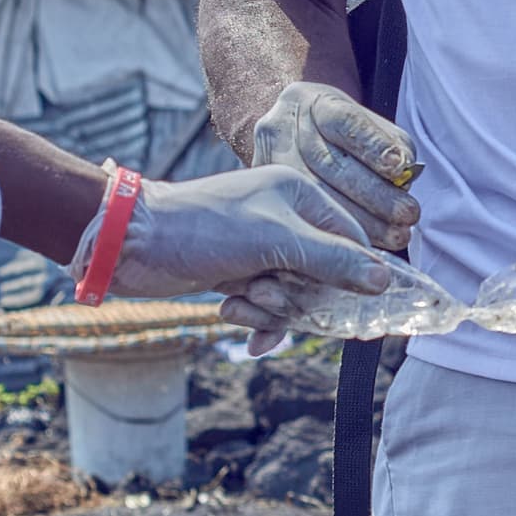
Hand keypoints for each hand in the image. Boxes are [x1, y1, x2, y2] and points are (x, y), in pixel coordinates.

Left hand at [113, 166, 391, 352]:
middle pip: (325, 276)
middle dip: (299, 296)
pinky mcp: (239, 275)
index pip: (352, 239)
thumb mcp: (275, 242)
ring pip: (296, 296)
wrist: (131, 245)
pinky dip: (254, 319)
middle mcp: (285, 220)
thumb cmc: (203, 229)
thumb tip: (385, 281)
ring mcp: (261, 250)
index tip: (358, 309)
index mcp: (300, 196)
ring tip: (240, 302)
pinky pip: (268, 307)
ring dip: (270, 310)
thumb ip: (333, 261)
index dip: (355, 275)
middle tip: (268, 294)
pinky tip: (232, 318)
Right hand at [250, 81, 420, 251]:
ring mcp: (266, 158)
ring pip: (314, 193)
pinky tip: (363, 246)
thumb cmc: (339, 132)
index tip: (401, 168)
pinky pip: (299, 217)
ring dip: (360, 221)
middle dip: (375, 194)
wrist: (290, 133)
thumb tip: (404, 174)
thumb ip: (390, 144)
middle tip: (408, 214)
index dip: (373, 145)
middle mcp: (283, 126)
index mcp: (312, 102)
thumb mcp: (366, 123)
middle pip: (329, 162)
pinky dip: (336, 234)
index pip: (344, 121)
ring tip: (395, 235)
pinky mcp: (261, 188)